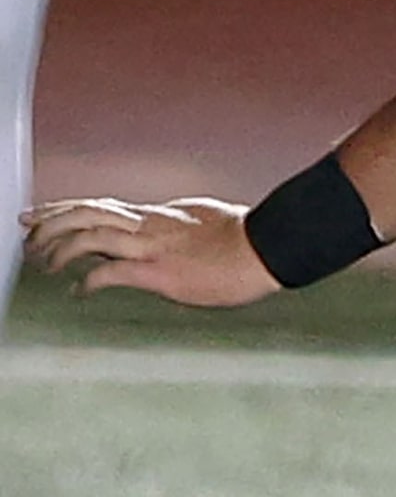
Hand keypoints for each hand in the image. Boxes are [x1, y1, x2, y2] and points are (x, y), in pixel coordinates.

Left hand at [19, 196, 276, 306]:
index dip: (66, 208)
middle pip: (85, 211)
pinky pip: (111, 273)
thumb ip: (177, 229)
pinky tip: (77, 291)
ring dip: (58, 248)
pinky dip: (87, 281)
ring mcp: (152, 247)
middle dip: (49, 220)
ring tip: (43, 262)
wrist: (268, 248)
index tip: (42, 213)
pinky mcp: (160, 272)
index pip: (100, 206)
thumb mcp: (204, 222)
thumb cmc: (247, 240)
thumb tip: (168, 237)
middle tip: (27, 231)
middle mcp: (148, 225)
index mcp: (158, 215)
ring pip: (89, 235)